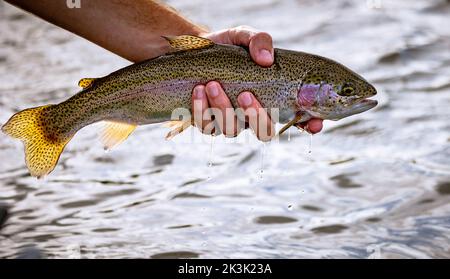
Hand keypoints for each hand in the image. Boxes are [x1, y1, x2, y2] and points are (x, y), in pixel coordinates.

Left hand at [192, 26, 322, 140]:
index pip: (298, 120)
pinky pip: (207, 126)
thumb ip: (259, 40)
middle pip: (264, 133)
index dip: (309, 125)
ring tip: (212, 84)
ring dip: (223, 109)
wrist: (196, 51)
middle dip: (256, 117)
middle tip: (245, 94)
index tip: (313, 122)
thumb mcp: (245, 36)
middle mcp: (253, 116)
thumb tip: (266, 59)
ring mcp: (230, 122)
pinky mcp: (207, 122)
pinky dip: (202, 110)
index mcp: (273, 100)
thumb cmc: (229, 48)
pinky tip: (198, 90)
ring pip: (232, 130)